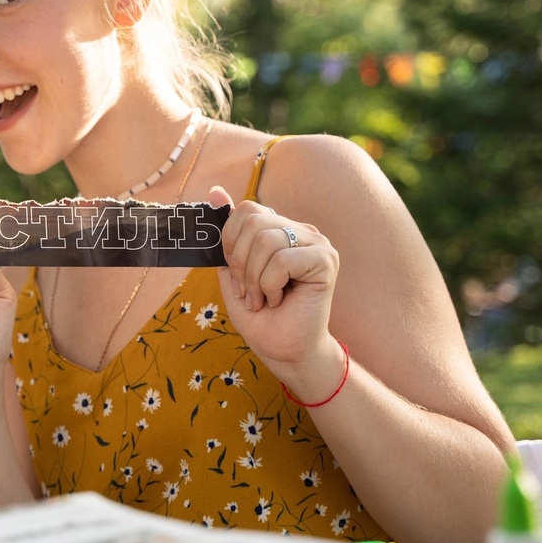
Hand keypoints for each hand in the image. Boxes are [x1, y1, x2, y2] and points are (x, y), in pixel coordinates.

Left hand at [210, 186, 337, 374]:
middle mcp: (300, 230)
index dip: (230, 242)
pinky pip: (282, 260)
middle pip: (253, 221)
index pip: (245, 210)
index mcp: (279, 229)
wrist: (284, 351)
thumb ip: (226, 237)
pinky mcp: (326, 260)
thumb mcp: (232, 273)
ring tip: (263, 299)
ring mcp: (316, 243)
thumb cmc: (261, 317)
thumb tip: (215, 192)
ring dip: (254, 278)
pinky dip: (270, 285)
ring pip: (265, 240)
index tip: (235, 275)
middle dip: (240, 262)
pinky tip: (279, 300)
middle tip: (248, 291)